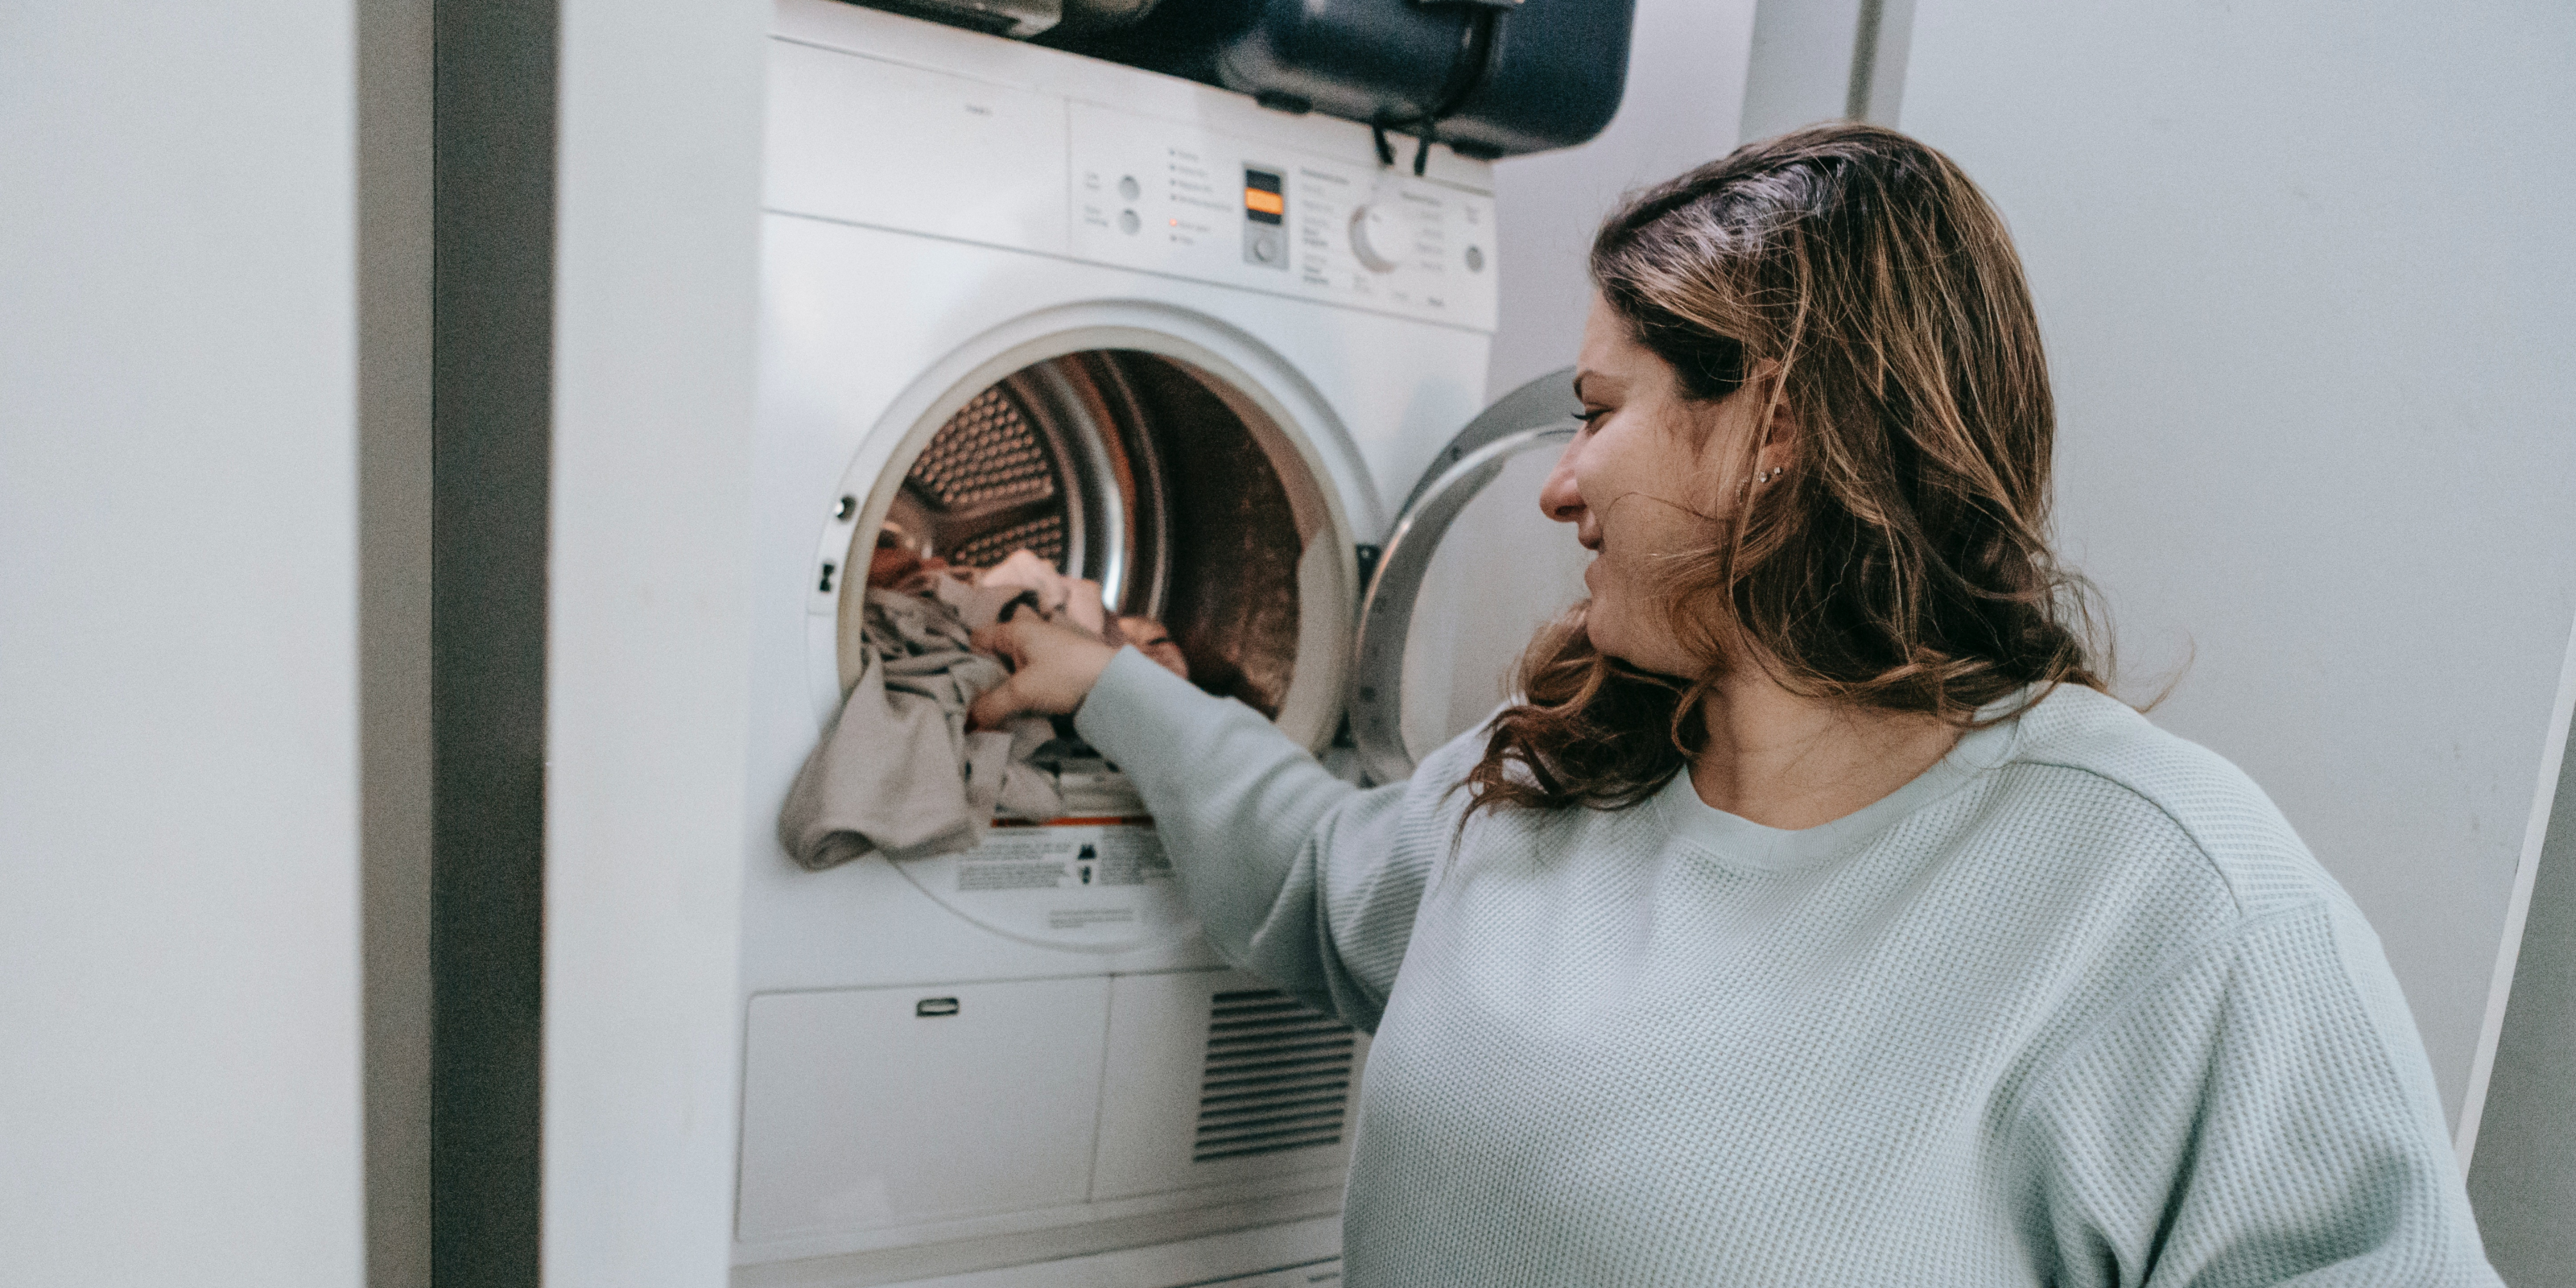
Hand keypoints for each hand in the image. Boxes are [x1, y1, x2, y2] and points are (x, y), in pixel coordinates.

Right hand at [968, 614, 1119, 729]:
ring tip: (991, 707)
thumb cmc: (1065, 675)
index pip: (979, 638)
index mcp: (1017, 629)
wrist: (1115, 683)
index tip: (959, 683)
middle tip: (972, 699)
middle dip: (986, 674)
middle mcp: (1031, 633)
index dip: (966, 658)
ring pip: (1015, 665)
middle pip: (997, 652)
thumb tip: (968, 722)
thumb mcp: (1022, 691)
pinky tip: (1018, 706)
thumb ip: (991, 706)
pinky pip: (1032, 675)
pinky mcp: (1061, 666)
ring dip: (1006, 685)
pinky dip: (1023, 688)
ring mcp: (1048, 649)